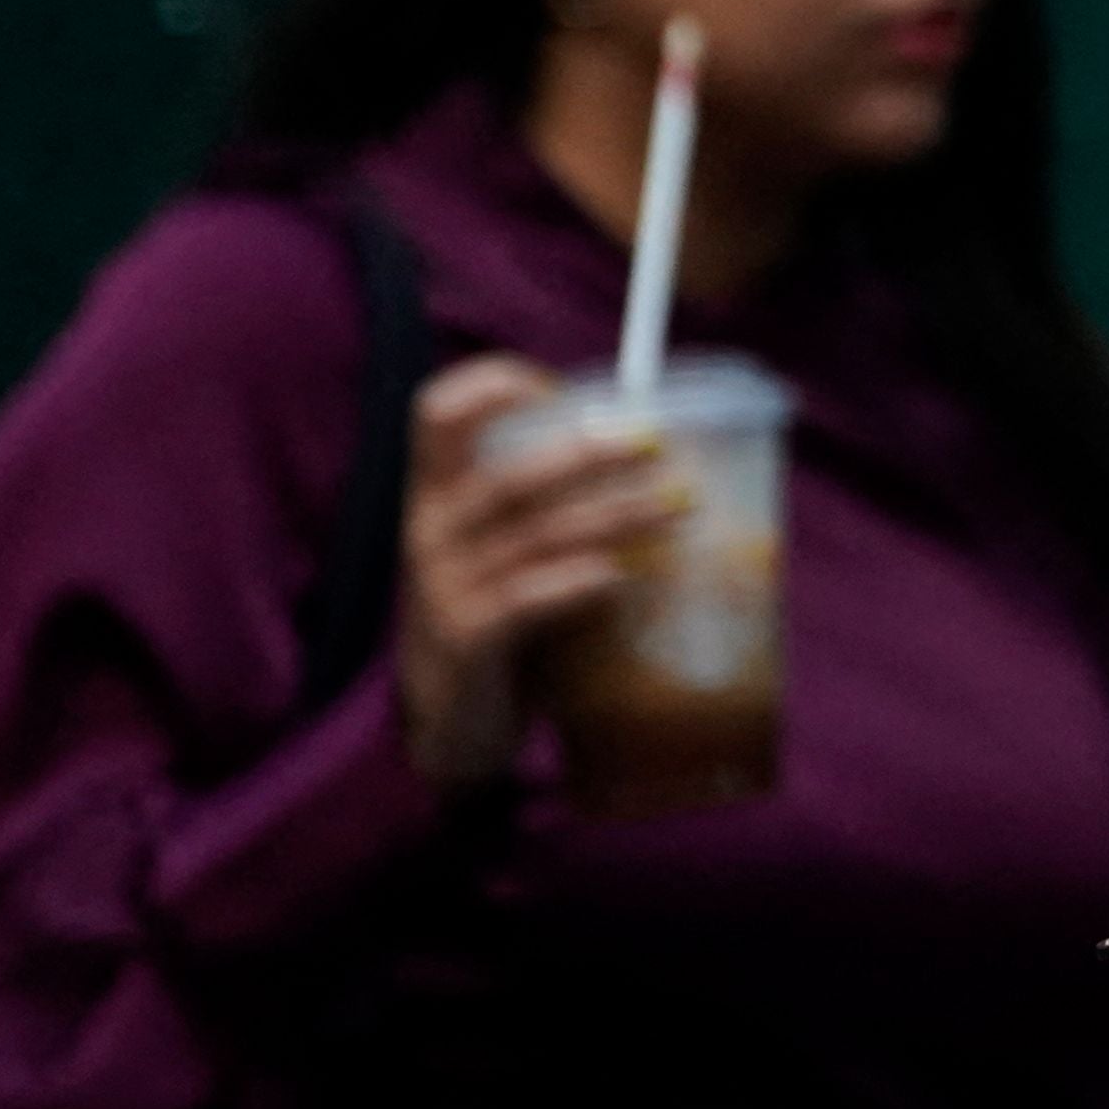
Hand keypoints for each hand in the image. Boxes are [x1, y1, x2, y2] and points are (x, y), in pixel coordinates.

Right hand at [394, 354, 680, 787]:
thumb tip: (654, 458)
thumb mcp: (502, 552)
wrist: (452, 722)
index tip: (559, 386)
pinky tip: (623, 575)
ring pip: (535, 535)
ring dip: (614, 516)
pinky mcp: (466, 641)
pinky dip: (577, 582)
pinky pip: (525, 600)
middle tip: (657, 444)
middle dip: (587, 452)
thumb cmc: (495, 619)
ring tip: (679, 506)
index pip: (435, 414)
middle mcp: (430, 531)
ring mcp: (443, 588)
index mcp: (435, 495)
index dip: (491, 386)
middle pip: (507, 474)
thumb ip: (545, 508)